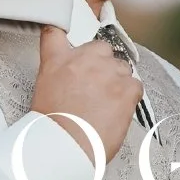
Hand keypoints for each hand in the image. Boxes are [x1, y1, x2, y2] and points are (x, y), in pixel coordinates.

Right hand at [30, 24, 142, 164]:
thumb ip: (58, 74)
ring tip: (106, 104)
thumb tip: (69, 77)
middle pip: (101, 48)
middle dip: (101, 64)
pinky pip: (136, 85)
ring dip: (117, 81)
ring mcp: (108, 72)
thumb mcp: (44, 91)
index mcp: (58, 60)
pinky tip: (118, 110)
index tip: (73, 41)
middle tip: (95, 88)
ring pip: (121, 67)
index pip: (56, 33)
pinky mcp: (127, 88)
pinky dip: (130, 96)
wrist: (66, 146)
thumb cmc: (53, 127)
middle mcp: (84, 60)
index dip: (65, 34)